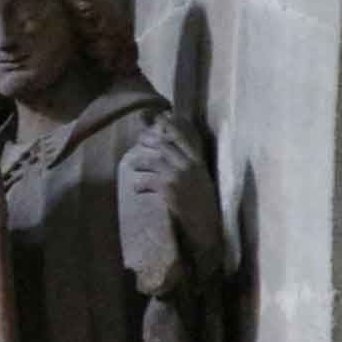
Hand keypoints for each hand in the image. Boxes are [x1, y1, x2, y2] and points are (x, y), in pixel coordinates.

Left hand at [125, 115, 220, 270]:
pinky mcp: (169, 190)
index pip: (184, 137)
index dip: (171, 125)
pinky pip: (148, 181)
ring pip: (155, 160)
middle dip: (150, 139)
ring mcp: (180, 176)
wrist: (207, 226)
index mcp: (199, 162)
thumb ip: (190, 166)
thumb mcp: (201, 180)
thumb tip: (171, 156)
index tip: (160, 116)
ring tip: (133, 164)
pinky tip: (135, 188)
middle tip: (139, 138)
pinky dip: (139, 184)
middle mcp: (190, 165)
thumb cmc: (204, 205)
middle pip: (166, 145)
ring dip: (141, 161)